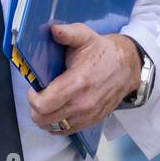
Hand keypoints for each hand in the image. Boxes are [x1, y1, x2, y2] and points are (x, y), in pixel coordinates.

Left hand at [26, 25, 141, 136]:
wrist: (128, 67)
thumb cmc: (102, 51)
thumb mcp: (84, 36)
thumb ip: (67, 33)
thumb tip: (54, 30)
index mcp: (77, 83)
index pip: (43, 104)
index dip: (32, 97)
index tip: (33, 87)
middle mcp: (83, 104)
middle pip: (44, 119)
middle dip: (34, 108)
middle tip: (37, 95)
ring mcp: (88, 115)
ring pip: (55, 128)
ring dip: (44, 118)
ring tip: (45, 102)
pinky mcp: (93, 120)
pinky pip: (67, 130)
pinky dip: (57, 124)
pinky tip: (56, 110)